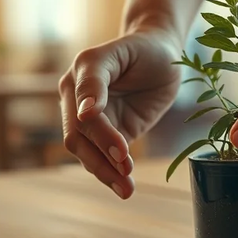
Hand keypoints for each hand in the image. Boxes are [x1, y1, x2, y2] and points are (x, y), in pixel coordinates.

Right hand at [60, 29, 182, 198]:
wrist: (160, 54)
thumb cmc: (145, 48)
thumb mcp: (126, 52)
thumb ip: (98, 80)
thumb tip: (84, 113)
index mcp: (80, 73)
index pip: (82, 108)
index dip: (99, 130)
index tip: (119, 149)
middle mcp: (77, 98)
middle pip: (78, 136)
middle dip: (100, 157)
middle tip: (127, 169)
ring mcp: (90, 119)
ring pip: (86, 153)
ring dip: (105, 172)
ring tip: (127, 189)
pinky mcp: (106, 135)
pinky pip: (100, 159)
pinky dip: (111, 175)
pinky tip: (124, 187)